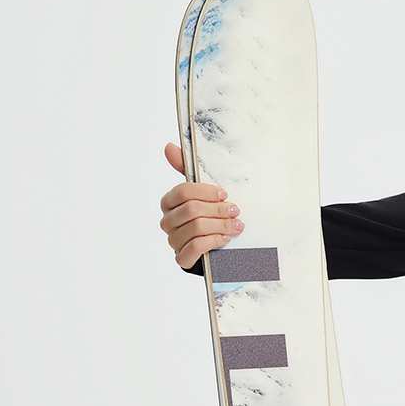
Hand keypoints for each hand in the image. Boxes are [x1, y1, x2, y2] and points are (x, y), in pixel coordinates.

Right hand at [159, 140, 242, 268]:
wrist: (218, 249)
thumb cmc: (210, 216)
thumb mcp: (204, 193)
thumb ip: (186, 170)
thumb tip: (169, 146)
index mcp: (169, 203)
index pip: (183, 192)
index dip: (206, 192)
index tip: (224, 194)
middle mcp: (168, 222)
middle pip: (191, 210)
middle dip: (217, 210)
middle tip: (235, 211)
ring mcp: (174, 241)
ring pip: (196, 228)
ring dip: (220, 226)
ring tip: (236, 226)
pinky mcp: (182, 259)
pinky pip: (195, 248)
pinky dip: (214, 241)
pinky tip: (226, 238)